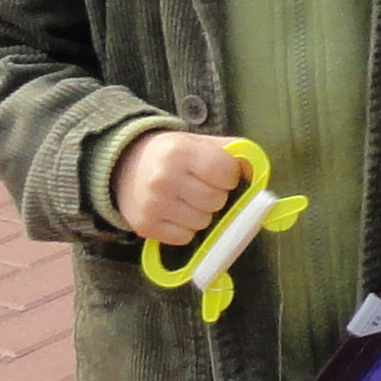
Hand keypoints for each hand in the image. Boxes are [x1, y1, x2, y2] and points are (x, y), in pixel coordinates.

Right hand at [111, 127, 248, 247]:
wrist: (124, 166)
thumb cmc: (171, 154)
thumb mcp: (200, 143)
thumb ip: (233, 153)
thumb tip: (256, 176)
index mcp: (181, 152)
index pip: (225, 174)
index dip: (228, 177)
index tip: (218, 174)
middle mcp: (165, 178)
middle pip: (216, 201)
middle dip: (215, 196)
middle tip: (200, 187)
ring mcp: (153, 205)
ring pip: (202, 223)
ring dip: (201, 214)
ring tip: (186, 200)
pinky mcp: (145, 226)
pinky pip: (184, 238)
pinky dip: (185, 229)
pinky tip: (175, 213)